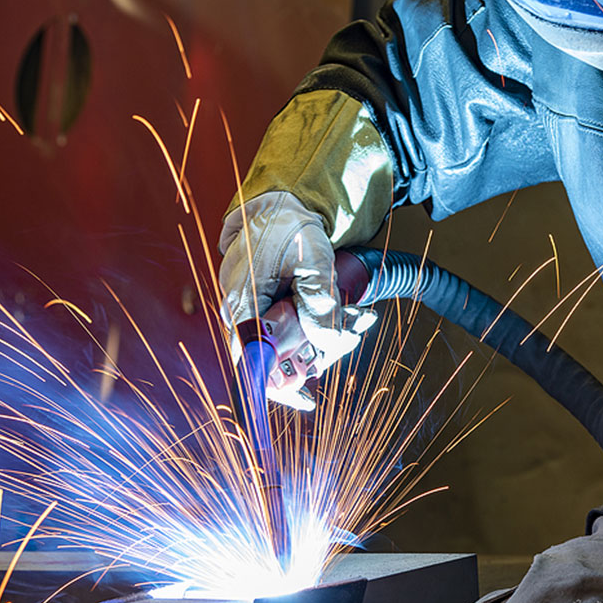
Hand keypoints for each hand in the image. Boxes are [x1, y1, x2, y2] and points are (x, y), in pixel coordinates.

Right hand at [219, 191, 372, 408]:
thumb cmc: (288, 224)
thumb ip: (319, 298)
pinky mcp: (270, 305)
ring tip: (362, 316)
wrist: (281, 202)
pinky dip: (322, 325)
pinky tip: (350, 316)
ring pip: (292, 341)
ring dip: (329, 335)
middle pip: (278, 355)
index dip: (275, 386)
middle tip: (357, 328)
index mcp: (241, 301)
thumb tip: (326, 339)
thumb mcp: (312, 257)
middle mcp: (242, 310)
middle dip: (321, 350)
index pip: (249, 360)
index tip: (304, 399)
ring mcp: (255, 309)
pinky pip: (294, 327)